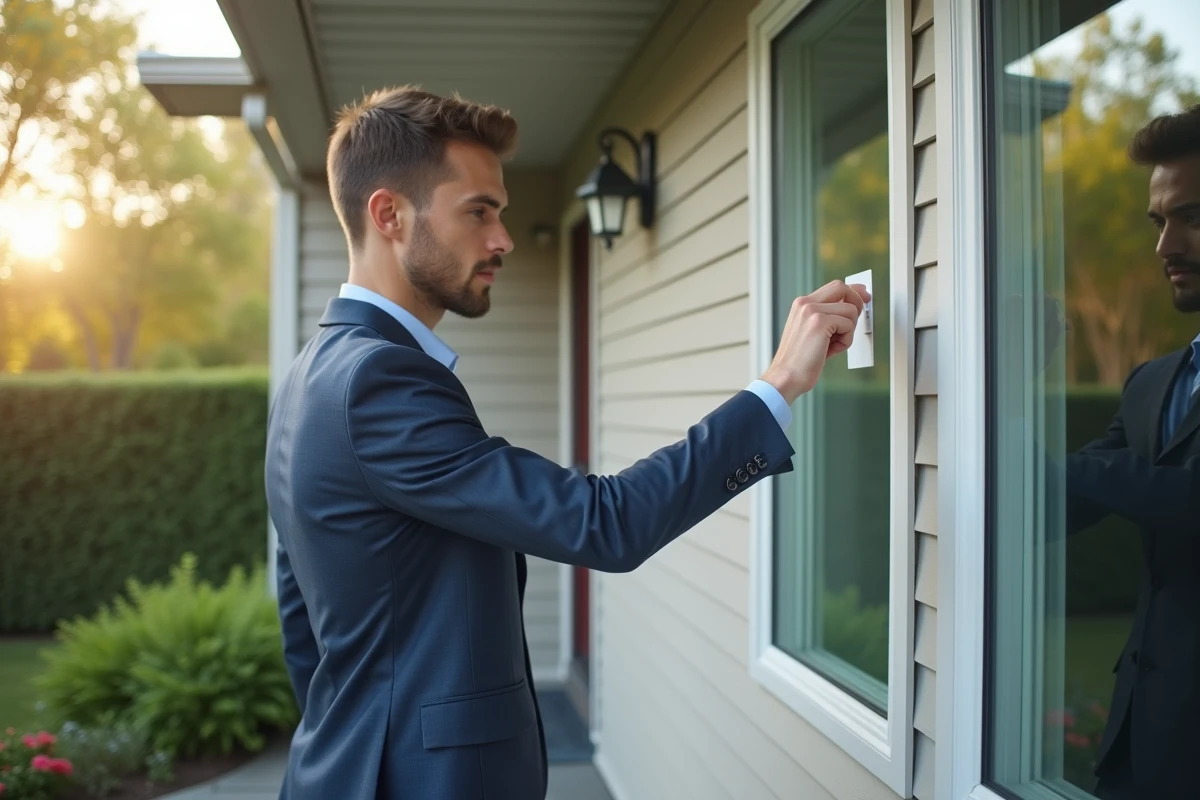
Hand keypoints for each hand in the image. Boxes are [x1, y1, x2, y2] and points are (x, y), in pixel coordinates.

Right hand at [761, 279, 869, 403]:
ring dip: (849, 331)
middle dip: (857, 302)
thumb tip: (853, 306)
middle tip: (857, 319)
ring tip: (833, 345)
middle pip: (842, 288)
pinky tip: (832, 350)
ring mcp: (811, 311)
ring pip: (850, 310)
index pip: (834, 287)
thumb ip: (829, 316)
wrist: (786, 377)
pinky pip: (848, 325)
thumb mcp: (813, 332)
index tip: (864, 297)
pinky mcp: (819, 322)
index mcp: (802, 304)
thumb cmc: (800, 360)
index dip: (853, 291)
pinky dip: (845, 341)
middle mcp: (805, 303)